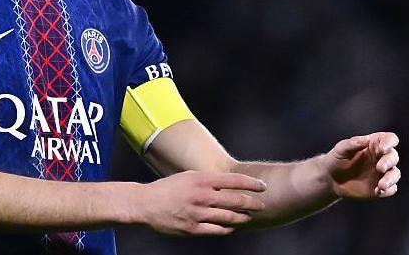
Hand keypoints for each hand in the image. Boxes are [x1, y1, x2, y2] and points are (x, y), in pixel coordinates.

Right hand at [135, 170, 266, 235]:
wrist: (145, 204)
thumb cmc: (168, 188)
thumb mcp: (188, 177)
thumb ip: (207, 181)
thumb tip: (228, 184)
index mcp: (201, 180)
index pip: (233, 180)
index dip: (251, 183)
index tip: (262, 186)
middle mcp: (201, 196)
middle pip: (236, 200)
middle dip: (253, 203)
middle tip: (262, 205)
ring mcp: (198, 214)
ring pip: (229, 217)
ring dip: (242, 217)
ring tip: (248, 216)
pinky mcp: (193, 229)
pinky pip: (217, 230)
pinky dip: (228, 228)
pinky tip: (232, 227)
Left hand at [321, 132, 400, 199]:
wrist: (331, 179)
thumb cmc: (336, 159)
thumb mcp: (340, 149)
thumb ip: (352, 143)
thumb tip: (366, 139)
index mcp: (373, 145)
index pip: (389, 139)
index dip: (389, 142)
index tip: (383, 148)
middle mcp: (381, 158)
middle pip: (393, 156)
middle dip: (389, 161)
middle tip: (380, 168)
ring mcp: (382, 173)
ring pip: (395, 173)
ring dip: (391, 178)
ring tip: (381, 185)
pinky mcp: (381, 187)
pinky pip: (391, 189)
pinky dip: (388, 190)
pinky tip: (377, 191)